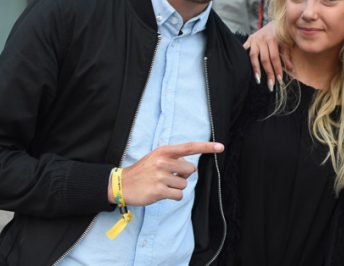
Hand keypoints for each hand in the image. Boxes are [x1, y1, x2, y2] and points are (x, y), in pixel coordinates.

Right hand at [108, 142, 223, 205]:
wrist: (122, 184)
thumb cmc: (143, 171)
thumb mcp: (156, 157)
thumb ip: (173, 159)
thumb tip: (190, 168)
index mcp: (164, 151)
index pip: (189, 147)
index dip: (207, 147)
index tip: (221, 147)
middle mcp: (163, 161)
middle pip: (190, 169)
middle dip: (183, 175)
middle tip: (169, 177)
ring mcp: (161, 176)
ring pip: (184, 184)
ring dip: (176, 187)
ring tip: (162, 185)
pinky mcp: (159, 190)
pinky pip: (178, 195)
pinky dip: (174, 197)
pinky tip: (162, 193)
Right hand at [243, 22, 291, 90]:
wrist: (274, 21)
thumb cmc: (282, 34)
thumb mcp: (286, 43)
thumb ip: (287, 56)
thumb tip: (290, 69)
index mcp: (273, 40)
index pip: (275, 58)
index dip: (277, 69)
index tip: (279, 80)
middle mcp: (263, 39)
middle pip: (265, 59)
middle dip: (268, 73)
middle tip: (270, 85)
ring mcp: (255, 40)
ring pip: (253, 56)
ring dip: (256, 69)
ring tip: (258, 80)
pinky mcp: (249, 39)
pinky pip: (245, 49)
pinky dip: (243, 57)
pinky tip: (244, 67)